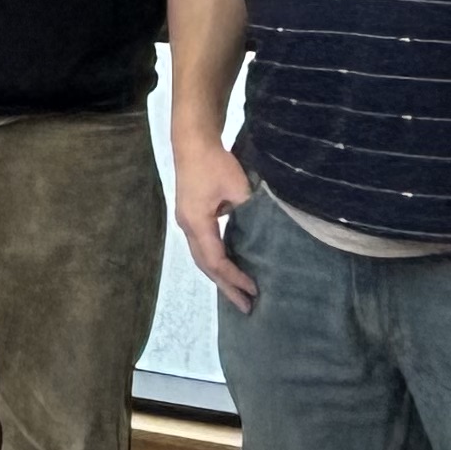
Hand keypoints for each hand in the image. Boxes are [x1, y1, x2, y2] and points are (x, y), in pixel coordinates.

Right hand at [172, 129, 252, 312]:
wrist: (192, 142)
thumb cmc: (214, 163)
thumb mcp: (238, 187)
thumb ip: (249, 212)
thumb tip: (263, 231)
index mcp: (197, 223)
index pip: (216, 259)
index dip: (235, 277)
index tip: (254, 290)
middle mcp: (188, 227)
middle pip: (205, 265)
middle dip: (226, 286)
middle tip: (246, 307)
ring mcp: (187, 222)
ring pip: (202, 257)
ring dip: (220, 276)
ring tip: (237, 293)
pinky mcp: (191, 215)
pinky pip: (203, 247)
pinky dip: (216, 262)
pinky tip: (229, 268)